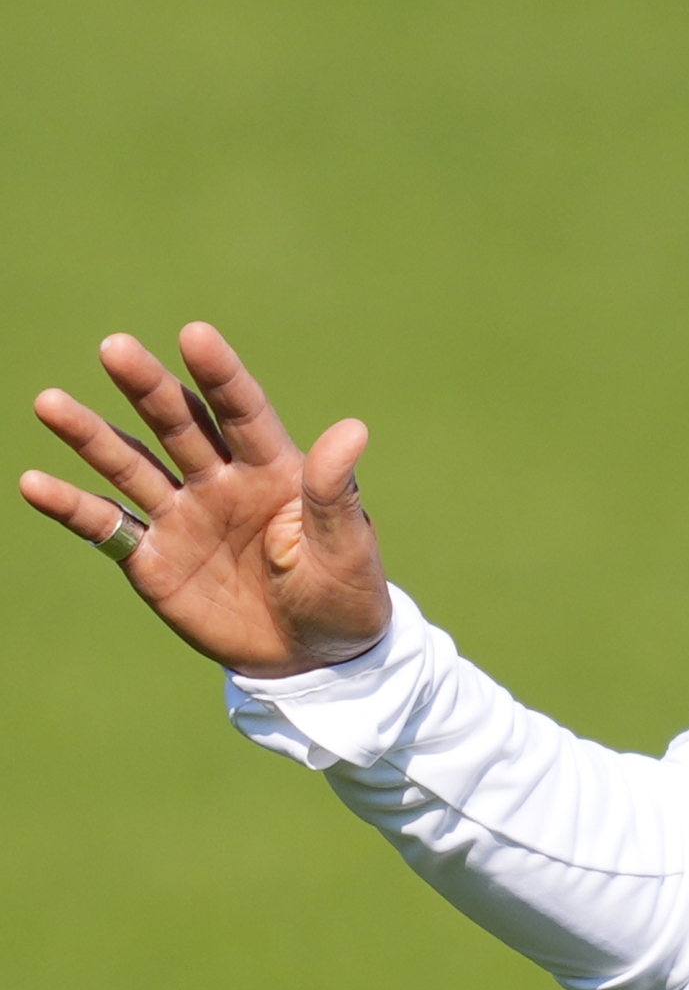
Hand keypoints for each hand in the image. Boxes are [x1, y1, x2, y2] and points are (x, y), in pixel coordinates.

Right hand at [18, 323, 390, 677]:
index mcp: (274, 468)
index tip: (194, 334)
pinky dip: (70, 506)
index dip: (219, 375)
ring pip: (130, 464)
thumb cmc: (342, 593)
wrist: (312, 655)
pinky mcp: (151, 557)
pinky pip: (105, 526)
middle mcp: (220, 480)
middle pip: (178, 424)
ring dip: (91, 436)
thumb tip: (353, 429)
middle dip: (148, 387)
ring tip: (50, 402)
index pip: (243, 411)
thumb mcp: (347, 546)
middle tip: (115, 347)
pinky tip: (33, 482)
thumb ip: (335, 492)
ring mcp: (181, 516)